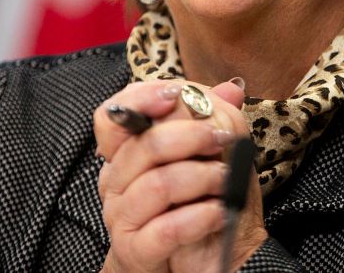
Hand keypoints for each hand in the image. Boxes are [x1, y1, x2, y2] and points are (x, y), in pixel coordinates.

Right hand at [94, 79, 267, 272]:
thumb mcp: (213, 153)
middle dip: (192, 136)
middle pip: (143, 146)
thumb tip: (231, 88)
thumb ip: (214, 117)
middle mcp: (117, 182)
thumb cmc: (201, 201)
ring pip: (158, 184)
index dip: (140, 100)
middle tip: (223, 138)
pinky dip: (199, 217)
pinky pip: (166, 228)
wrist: (204, 257)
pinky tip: (219, 212)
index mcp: (128, 153)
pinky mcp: (135, 249)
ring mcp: (122, 216)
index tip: (177, 93)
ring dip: (203, 177)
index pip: (111, 116)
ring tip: (226, 179)